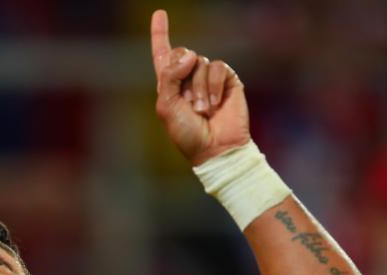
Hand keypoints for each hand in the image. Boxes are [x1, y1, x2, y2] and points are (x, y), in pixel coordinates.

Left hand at [150, 9, 248, 165]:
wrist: (215, 148)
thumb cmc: (187, 133)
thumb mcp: (167, 106)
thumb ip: (170, 77)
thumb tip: (190, 55)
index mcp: (169, 84)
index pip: (163, 53)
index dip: (160, 34)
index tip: (159, 14)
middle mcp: (188, 77)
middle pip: (180, 52)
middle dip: (180, 74)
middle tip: (188, 104)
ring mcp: (208, 78)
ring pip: (198, 62)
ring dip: (198, 89)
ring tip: (203, 110)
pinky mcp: (227, 79)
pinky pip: (216, 67)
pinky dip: (212, 86)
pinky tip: (215, 104)